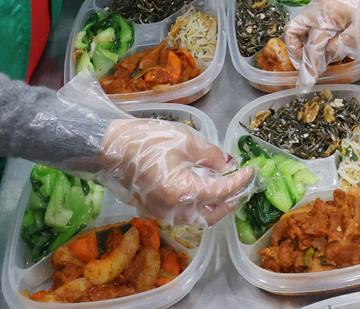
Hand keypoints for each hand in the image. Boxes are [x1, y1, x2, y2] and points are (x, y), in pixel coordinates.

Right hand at [97, 118, 254, 227]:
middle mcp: (173, 210)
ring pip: (198, 218)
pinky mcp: (154, 210)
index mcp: (183, 193)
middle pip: (213, 215)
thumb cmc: (146, 141)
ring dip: (216, 206)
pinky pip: (184, 214)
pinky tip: (204, 187)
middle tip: (242, 183)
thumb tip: (229, 164)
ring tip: (226, 185)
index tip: (250, 170)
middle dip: (231, 201)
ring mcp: (162, 213)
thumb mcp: (185, 141)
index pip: (221, 192)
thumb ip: (211, 155)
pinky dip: (199, 205)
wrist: (109, 148)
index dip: (239, 181)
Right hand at [283, 0, 359, 88]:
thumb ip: (339, 47)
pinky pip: (306, 25)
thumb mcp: (359, 35)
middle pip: (292, 30)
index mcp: (326, 14)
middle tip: (306, 63)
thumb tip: (323, 58)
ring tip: (312, 57)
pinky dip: (306, 37)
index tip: (308, 80)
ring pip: (296, 26)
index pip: (313, 44)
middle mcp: (315, 9)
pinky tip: (319, 47)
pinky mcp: (320, 10)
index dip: (310, 64)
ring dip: (299, 44)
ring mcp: (316, 8)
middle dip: (295, 50)